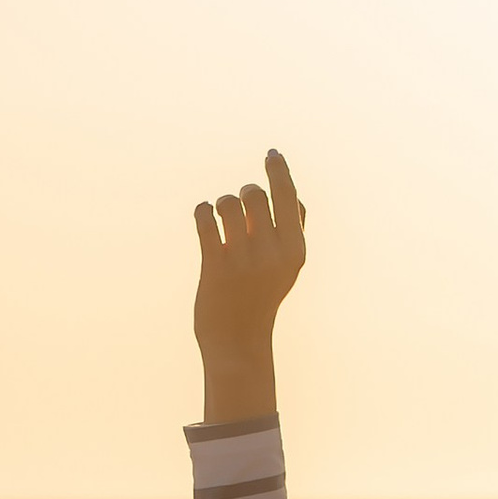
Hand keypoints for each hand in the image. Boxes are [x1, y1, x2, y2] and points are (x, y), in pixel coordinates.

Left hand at [193, 151, 304, 419]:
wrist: (238, 344)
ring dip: (220, 206)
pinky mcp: (216, 266)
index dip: (279, 170)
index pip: (289, 196)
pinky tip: (205, 221)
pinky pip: (205, 216)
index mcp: (295, 251)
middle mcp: (273, 254)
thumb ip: (292, 232)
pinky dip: (202, 213)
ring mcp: (244, 261)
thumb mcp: (286, 269)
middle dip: (243, 195)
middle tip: (240, 211)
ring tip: (221, 223)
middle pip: (255, 194)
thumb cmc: (261, 299)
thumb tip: (294, 194)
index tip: (271, 154)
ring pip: (227, 202)